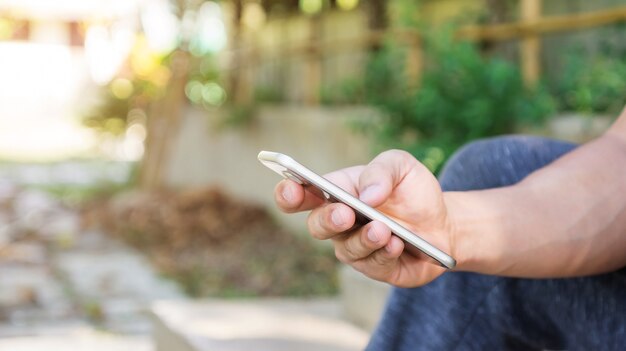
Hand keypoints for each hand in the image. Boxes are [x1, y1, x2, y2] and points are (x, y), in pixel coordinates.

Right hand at [274, 150, 455, 286]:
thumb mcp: (402, 166)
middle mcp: (339, 223)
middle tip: (345, 213)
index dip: (288, 193)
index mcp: (336, 192)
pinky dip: (385, 253)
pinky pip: (374, 265)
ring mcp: (355, 248)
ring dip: (363, 239)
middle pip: (317, 226)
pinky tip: (397, 244)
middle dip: (328, 220)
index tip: (290, 189)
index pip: (300, 195)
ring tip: (382, 230)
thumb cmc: (412, 191)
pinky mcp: (376, 269)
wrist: (443, 223)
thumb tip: (366, 194)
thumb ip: (382, 170)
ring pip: (346, 249)